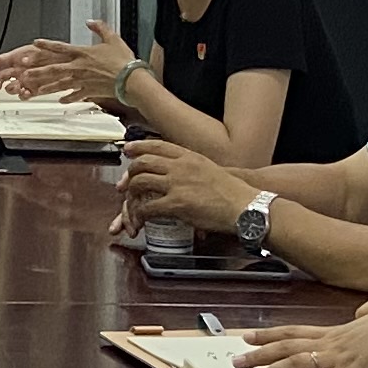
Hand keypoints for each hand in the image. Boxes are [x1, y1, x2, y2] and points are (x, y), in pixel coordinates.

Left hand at [0, 33, 131, 106]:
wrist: (131, 80)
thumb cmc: (123, 61)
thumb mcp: (113, 39)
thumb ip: (100, 28)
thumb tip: (91, 21)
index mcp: (83, 53)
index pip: (60, 47)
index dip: (47, 45)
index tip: (35, 43)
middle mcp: (79, 68)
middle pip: (53, 69)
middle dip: (37, 71)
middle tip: (24, 72)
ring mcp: (82, 81)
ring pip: (59, 84)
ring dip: (45, 87)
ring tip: (34, 89)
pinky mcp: (89, 92)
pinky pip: (75, 96)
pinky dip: (67, 98)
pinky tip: (60, 101)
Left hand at [118, 138, 251, 235]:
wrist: (245, 205)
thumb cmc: (234, 192)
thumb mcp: (211, 170)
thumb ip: (194, 171)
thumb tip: (187, 180)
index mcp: (189, 156)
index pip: (157, 145)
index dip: (139, 146)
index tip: (129, 149)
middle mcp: (180, 166)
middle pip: (143, 162)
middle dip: (129, 173)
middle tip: (122, 184)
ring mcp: (177, 184)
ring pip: (139, 183)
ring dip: (130, 196)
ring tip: (130, 207)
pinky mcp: (176, 204)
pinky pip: (148, 208)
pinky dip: (138, 216)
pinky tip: (139, 223)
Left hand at [233, 308, 367, 367]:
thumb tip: (365, 316)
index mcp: (337, 331)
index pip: (295, 331)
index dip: (270, 334)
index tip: (249, 335)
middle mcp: (331, 342)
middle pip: (286, 345)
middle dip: (258, 353)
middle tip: (236, 359)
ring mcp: (337, 357)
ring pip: (294, 364)